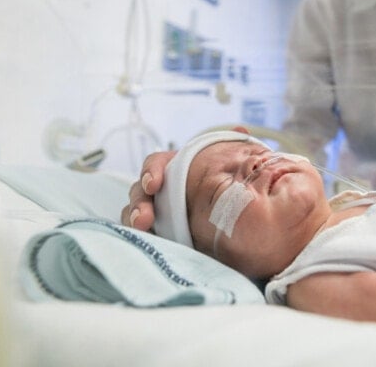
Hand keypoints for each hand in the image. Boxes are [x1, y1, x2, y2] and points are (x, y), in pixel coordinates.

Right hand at [119, 126, 250, 230]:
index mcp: (174, 168)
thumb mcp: (228, 165)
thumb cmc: (221, 183)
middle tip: (143, 219)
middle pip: (140, 191)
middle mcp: (161, 189)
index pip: (155, 164)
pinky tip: (150, 245)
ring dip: (134, 220)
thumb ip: (233, 148)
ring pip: (135, 213)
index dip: (151, 171)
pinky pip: (143, 235)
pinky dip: (142, 238)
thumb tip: (241, 130)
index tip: (154, 184)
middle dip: (139, 204)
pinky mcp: (159, 233)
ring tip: (142, 230)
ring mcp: (156, 211)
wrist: (229, 215)